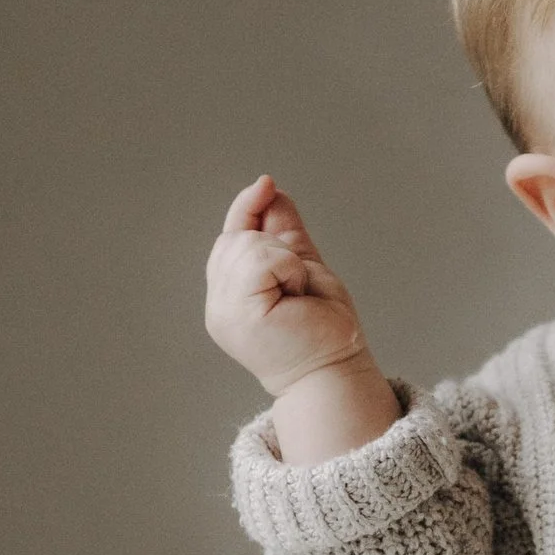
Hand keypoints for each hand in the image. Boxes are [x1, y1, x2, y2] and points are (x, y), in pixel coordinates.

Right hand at [206, 176, 402, 461]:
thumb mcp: (301, 265)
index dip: (246, 208)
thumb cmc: (323, 329)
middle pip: (235, 237)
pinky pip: (258, 258)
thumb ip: (282, 231)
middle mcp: (219, 305)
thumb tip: (268, 187)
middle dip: (274, 244)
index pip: (230, 238)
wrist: (335, 370)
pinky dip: (285, 266)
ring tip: (296, 293)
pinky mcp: (238, 312)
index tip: (266, 184)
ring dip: (283, 259)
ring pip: (246, 244)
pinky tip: (294, 292)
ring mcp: (223, 310)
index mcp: (230, 297)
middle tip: (298, 285)